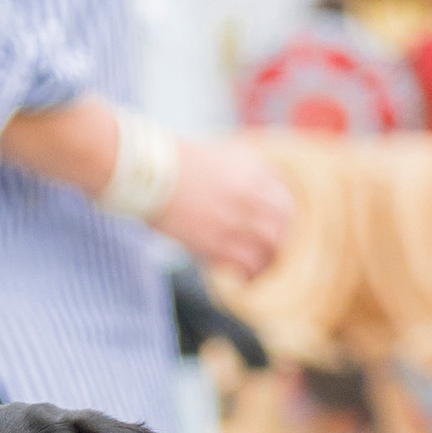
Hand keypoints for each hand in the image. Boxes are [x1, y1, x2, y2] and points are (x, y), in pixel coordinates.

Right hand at [149, 135, 296, 276]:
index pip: (284, 199)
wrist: (147, 171)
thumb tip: (250, 187)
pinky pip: (246, 263)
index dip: (282, 218)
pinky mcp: (217, 241)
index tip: (273, 228)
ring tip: (257, 269)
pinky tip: (242, 278)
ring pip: (270, 246)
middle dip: (279, 240)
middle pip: (282, 223)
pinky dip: (248, 272)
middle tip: (269, 252)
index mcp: (251, 171)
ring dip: (267, 259)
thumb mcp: (217, 154)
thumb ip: (239, 170)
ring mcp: (236, 219)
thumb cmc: (173, 162)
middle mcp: (250, 194)